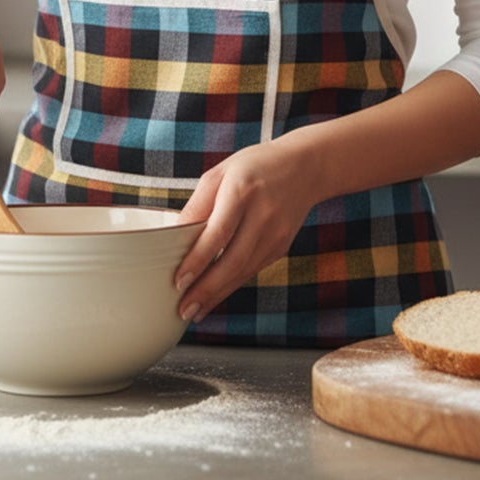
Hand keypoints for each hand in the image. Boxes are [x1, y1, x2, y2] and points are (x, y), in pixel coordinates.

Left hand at [172, 139, 319, 324]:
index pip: (218, 232)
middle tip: (183, 310)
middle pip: (233, 260)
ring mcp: (276, 234)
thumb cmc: (254, 167)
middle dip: (206, 290)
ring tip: (194, 311)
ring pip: (244, 272)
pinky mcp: (281, 247)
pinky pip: (252, 270)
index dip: (198, 260)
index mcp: (243, 190)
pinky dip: (232, 285)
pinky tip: (215, 296)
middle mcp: (263, 215)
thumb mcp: (221, 173)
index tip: (179, 281)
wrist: (305, 168)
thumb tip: (174, 235)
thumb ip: (198, 204)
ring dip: (218, 295)